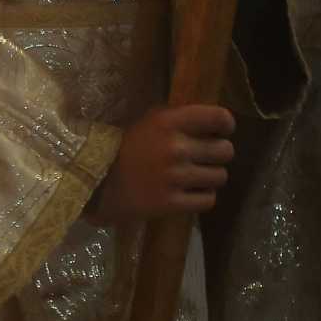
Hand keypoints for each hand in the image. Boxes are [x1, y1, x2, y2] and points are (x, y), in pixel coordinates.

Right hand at [92, 103, 236, 221]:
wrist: (94, 182)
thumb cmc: (123, 148)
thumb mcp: (148, 122)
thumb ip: (179, 120)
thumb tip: (214, 123)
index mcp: (169, 122)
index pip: (218, 117)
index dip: (226, 125)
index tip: (220, 132)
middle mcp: (176, 148)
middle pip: (225, 150)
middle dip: (218, 155)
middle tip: (204, 159)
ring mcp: (175, 177)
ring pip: (220, 177)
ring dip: (210, 177)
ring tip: (194, 178)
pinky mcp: (171, 203)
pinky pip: (208, 200)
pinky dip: (202, 197)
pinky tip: (189, 194)